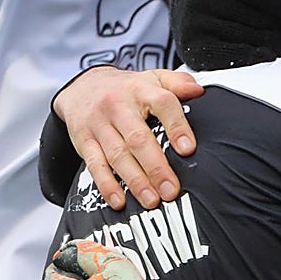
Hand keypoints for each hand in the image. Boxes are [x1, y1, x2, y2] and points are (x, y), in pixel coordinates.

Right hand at [54, 66, 202, 209]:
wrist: (82, 87)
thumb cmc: (126, 89)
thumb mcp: (153, 78)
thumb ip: (178, 83)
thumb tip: (199, 91)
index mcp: (140, 89)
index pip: (162, 104)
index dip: (176, 126)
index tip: (188, 149)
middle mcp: (117, 106)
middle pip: (138, 138)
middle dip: (156, 167)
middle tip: (171, 190)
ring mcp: (99, 125)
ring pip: (118, 155)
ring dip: (135, 181)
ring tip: (152, 200)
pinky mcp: (84, 142)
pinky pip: (95, 166)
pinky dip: (107, 185)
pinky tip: (120, 201)